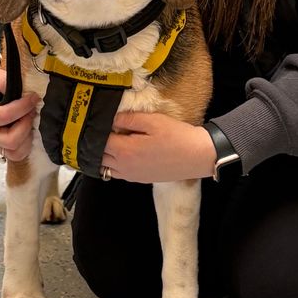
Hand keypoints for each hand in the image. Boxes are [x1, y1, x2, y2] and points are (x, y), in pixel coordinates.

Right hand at [0, 65, 39, 160]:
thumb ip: (2, 80)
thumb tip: (19, 88)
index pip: (3, 117)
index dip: (22, 108)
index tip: (32, 97)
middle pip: (11, 141)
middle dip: (26, 124)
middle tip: (32, 110)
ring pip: (16, 152)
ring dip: (28, 137)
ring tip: (29, 120)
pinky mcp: (4, 147)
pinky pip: (18, 154)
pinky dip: (27, 144)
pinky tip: (29, 129)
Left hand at [101, 112, 216, 182]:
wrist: (198, 156)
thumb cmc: (177, 137)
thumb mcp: (153, 121)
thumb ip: (129, 119)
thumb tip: (112, 118)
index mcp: (125, 150)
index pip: (100, 140)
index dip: (99, 129)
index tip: (102, 120)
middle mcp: (125, 166)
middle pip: (100, 155)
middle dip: (99, 143)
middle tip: (106, 129)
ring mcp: (132, 175)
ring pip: (106, 167)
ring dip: (105, 155)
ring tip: (113, 141)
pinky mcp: (140, 179)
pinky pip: (118, 173)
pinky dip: (115, 164)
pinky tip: (124, 153)